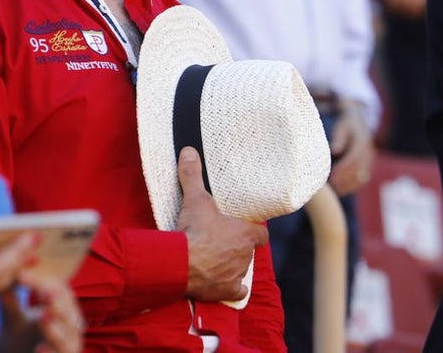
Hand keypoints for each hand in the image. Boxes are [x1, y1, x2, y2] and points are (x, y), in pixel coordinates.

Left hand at [0, 273, 82, 352]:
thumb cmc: (19, 341)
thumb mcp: (11, 318)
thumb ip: (8, 297)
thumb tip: (2, 269)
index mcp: (61, 307)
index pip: (56, 288)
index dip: (41, 281)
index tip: (21, 274)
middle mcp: (70, 325)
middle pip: (67, 309)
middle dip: (55, 300)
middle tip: (43, 291)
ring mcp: (69, 346)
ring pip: (67, 335)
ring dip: (55, 326)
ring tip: (43, 317)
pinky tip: (39, 348)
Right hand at [175, 147, 268, 302]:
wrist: (181, 264)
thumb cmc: (194, 231)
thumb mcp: (195, 199)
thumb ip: (193, 175)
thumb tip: (189, 150)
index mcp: (244, 235)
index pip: (261, 234)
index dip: (254, 231)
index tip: (244, 228)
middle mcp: (245, 256)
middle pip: (248, 251)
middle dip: (238, 248)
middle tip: (221, 241)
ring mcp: (236, 275)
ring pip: (241, 270)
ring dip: (232, 266)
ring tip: (215, 260)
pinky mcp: (226, 291)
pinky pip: (237, 292)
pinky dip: (231, 290)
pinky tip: (222, 285)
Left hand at [328, 102, 374, 195]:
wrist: (357, 124)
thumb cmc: (345, 126)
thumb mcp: (341, 128)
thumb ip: (338, 138)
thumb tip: (334, 150)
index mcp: (362, 143)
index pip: (353, 158)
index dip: (343, 167)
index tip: (332, 174)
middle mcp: (368, 153)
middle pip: (358, 170)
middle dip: (345, 179)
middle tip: (332, 185)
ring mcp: (369, 161)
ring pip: (361, 177)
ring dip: (349, 185)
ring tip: (335, 190)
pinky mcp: (367, 167)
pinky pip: (361, 180)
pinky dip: (352, 186)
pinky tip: (340, 191)